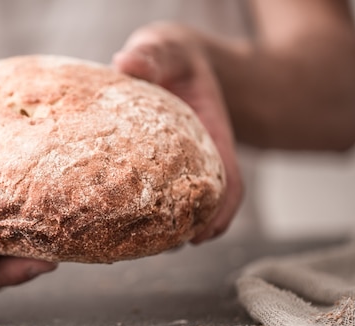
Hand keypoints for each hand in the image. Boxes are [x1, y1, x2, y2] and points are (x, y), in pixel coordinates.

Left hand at [113, 22, 243, 242]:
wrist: (174, 60)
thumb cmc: (174, 56)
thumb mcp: (167, 48)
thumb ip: (153, 54)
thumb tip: (127, 63)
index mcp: (211, 136)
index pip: (229, 181)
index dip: (221, 211)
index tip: (204, 235)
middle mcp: (199, 158)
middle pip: (206, 205)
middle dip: (189, 230)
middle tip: (161, 248)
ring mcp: (180, 167)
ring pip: (182, 207)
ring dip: (168, 229)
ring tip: (139, 245)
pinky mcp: (159, 170)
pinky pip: (160, 197)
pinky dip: (150, 214)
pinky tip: (124, 224)